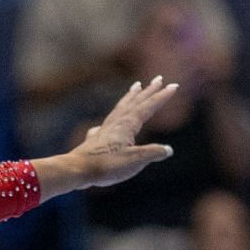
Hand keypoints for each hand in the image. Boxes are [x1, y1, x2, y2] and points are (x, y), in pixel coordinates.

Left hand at [64, 78, 178, 189]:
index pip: (147, 107)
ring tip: (136, 87)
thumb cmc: (106, 166)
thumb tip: (168, 150)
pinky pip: (108, 122)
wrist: (76, 171)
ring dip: (131, 97)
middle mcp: (115, 124)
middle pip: (134, 103)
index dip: (161, 97)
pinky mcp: (95, 140)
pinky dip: (114, 117)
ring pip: (120, 109)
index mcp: (126, 126)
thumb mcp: (135, 160)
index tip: (173, 86)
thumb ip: (152, 153)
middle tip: (158, 79)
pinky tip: (109, 123)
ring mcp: (104, 130)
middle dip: (148, 91)